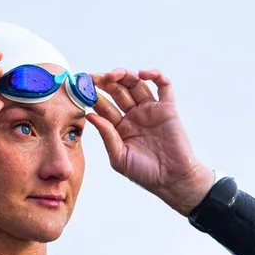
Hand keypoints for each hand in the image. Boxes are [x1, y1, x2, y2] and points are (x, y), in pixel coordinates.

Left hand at [87, 69, 218, 213]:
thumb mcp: (119, 157)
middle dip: (106, 82)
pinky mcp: (168, 108)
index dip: (93, 95)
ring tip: (114, 75)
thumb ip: (107, 135)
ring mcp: (151, 110)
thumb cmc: (145, 174)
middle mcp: (134, 116)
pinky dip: (155, 75)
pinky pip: (163, 85)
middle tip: (95, 78)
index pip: (104, 106)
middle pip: (118, 90)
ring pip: (136, 84)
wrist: (172, 180)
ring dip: (125, 75)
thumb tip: (90, 115)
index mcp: (120, 127)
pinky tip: (143, 74)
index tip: (82, 87)